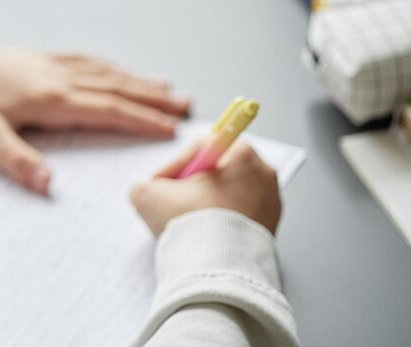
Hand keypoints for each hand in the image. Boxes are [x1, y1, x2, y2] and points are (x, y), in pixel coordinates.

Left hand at [0, 31, 190, 194]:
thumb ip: (15, 161)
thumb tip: (48, 185)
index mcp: (49, 99)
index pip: (107, 111)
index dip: (141, 120)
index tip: (172, 130)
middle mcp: (57, 77)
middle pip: (116, 88)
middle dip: (153, 99)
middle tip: (187, 107)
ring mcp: (50, 64)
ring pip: (105, 72)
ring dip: (138, 81)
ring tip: (168, 87)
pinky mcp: (39, 58)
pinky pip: (86, 60)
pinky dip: (111, 67)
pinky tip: (119, 70)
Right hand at [130, 139, 281, 236]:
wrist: (220, 269)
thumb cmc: (193, 225)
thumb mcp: (148, 195)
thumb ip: (145, 185)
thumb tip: (150, 192)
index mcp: (242, 153)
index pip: (201, 148)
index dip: (176, 166)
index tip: (163, 184)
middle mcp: (263, 174)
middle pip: (218, 171)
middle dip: (193, 186)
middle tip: (174, 203)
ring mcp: (271, 203)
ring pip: (229, 195)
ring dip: (206, 205)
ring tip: (187, 223)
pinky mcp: (272, 228)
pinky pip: (240, 218)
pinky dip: (221, 224)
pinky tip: (204, 236)